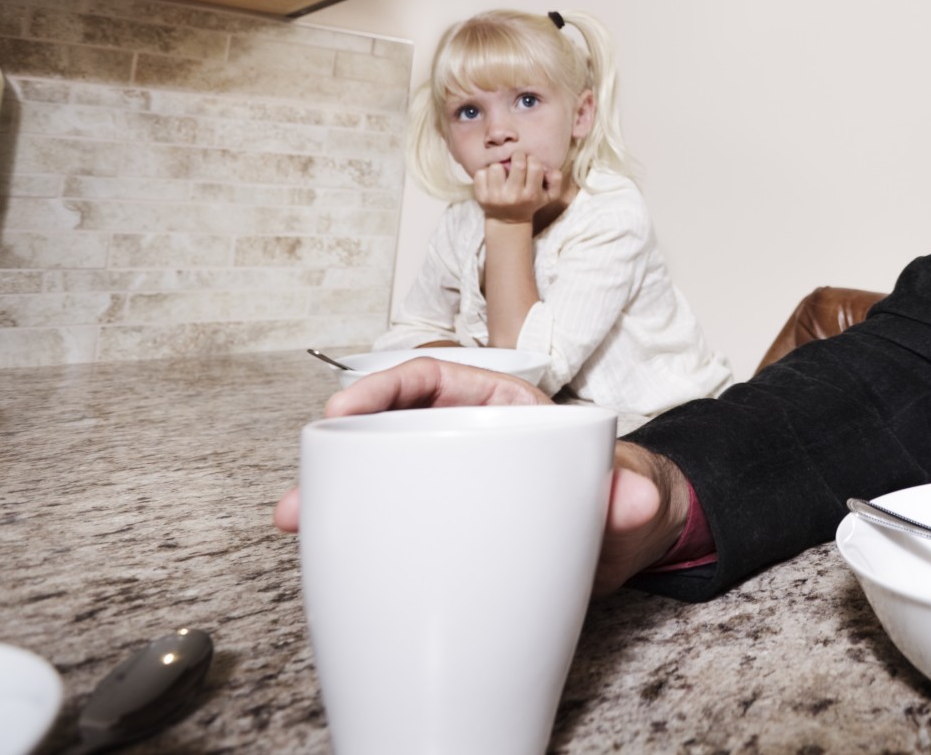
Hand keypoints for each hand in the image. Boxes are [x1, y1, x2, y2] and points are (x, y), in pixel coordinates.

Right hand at [272, 358, 690, 593]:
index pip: (436, 379)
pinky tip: (328, 552)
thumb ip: (633, 495)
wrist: (622, 543)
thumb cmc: (616, 498)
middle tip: (303, 490)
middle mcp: (470, 438)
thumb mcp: (628, 497)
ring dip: (334, 494)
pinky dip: (358, 530)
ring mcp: (452, 481)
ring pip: (382, 474)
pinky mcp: (443, 525)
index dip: (385, 388)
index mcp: (505, 410)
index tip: (345, 409)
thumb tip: (633, 495)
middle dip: (340, 449)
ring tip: (297, 520)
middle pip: (393, 428)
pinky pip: (392, 518)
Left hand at [471, 153, 562, 224]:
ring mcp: (496, 197)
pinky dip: (485, 173)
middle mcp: (514, 196)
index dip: (532, 159)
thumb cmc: (530, 202)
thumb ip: (556, 180)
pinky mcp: (481, 197)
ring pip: (496, 167)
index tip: (529, 163)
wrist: (507, 221)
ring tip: (503, 172)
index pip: (535, 166)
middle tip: (516, 159)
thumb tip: (548, 168)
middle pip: (517, 163)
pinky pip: (480, 173)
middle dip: (517, 156)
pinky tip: (492, 179)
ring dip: (500, 166)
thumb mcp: (549, 196)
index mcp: (531, 195)